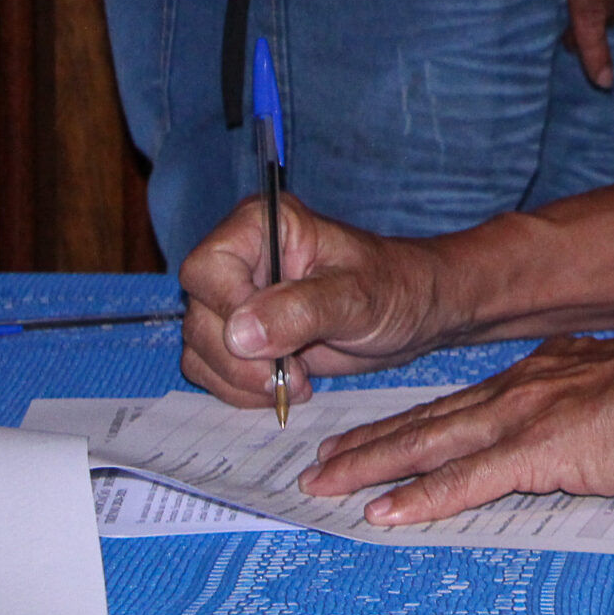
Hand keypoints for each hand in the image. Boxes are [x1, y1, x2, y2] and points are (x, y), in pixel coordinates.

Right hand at [178, 193, 453, 408]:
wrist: (413, 314)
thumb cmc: (395, 287)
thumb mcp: (356, 297)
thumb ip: (300, 310)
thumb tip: (239, 334)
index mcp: (262, 225)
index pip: (207, 268)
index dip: (228, 310)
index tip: (266, 343)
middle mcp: (240, 258)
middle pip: (199, 315)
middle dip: (239, 358)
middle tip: (289, 376)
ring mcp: (237, 299)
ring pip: (200, 347)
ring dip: (240, 380)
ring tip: (296, 382)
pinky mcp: (242, 336)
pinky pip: (211, 369)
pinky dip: (240, 389)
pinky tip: (285, 388)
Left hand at [299, 332, 613, 524]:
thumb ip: (593, 413)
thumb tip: (588, 437)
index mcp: (546, 372)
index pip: (465, 402)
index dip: (417, 421)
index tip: (380, 434)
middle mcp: (523, 387)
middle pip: (432, 419)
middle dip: (373, 442)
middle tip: (325, 461)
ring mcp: (525, 417)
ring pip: (431, 443)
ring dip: (373, 465)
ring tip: (328, 483)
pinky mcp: (537, 452)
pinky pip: (464, 481)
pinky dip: (419, 498)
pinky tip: (384, 512)